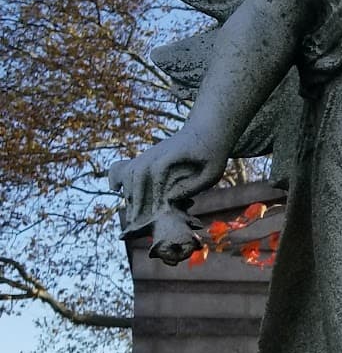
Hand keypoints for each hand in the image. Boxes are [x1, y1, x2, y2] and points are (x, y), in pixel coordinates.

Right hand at [109, 125, 226, 230]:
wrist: (207, 130)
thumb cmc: (214, 153)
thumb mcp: (213, 171)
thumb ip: (194, 185)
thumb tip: (170, 199)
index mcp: (174, 154)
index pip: (157, 171)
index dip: (155, 191)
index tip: (156, 211)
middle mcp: (157, 152)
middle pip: (138, 173)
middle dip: (136, 199)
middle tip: (136, 222)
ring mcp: (150, 154)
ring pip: (130, 171)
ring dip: (129, 193)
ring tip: (132, 215)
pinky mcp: (147, 157)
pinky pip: (126, 164)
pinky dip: (117, 174)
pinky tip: (116, 187)